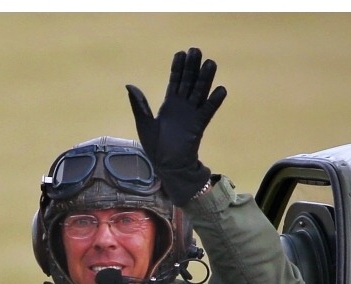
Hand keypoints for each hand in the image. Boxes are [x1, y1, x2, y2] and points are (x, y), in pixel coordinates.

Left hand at [126, 47, 226, 205]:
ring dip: (205, 78)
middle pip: (189, 82)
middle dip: (192, 67)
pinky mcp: (199, 125)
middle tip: (196, 50)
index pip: (175, 81)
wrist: (167, 165)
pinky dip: (214, 101)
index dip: (178, 68)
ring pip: (200, 92)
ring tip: (210, 63)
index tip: (181, 53)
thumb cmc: (155, 146)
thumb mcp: (144, 123)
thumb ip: (139, 104)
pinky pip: (208, 111)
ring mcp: (192, 114)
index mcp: (169, 104)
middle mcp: (182, 106)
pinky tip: (220, 89)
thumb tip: (129, 85)